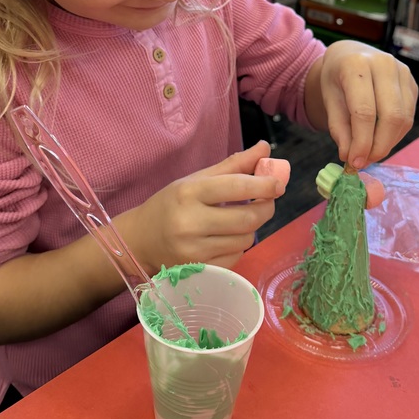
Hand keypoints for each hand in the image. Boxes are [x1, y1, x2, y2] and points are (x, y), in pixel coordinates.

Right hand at [128, 141, 285, 271]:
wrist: (140, 241)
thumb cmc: (170, 204)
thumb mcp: (196, 179)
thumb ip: (233, 165)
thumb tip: (265, 149)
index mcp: (189, 193)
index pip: (237, 187)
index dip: (264, 185)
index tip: (278, 182)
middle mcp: (191, 223)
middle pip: (248, 217)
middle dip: (265, 207)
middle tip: (266, 199)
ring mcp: (195, 251)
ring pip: (246, 239)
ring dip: (251, 227)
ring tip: (237, 218)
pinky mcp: (200, 270)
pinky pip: (237, 256)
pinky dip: (239, 244)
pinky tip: (225, 237)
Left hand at [320, 41, 416, 169]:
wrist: (350, 55)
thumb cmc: (336, 78)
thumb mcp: (329, 100)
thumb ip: (339, 129)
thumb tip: (350, 157)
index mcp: (356, 64)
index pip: (364, 111)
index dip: (361, 142)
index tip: (354, 162)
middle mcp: (384, 64)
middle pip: (391, 117)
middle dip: (379, 146)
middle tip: (365, 162)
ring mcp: (402, 72)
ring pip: (403, 119)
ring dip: (388, 143)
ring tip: (370, 154)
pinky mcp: (412, 83)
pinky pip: (408, 116)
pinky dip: (395, 134)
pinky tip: (380, 139)